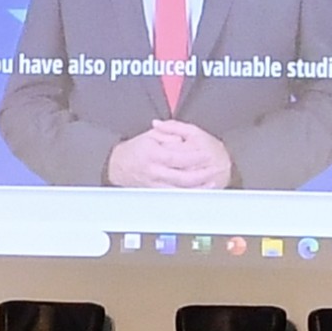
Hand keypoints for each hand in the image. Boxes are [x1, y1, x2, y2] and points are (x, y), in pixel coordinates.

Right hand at [106, 121, 232, 189]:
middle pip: (182, 176)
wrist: (116, 166)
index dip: (194, 157)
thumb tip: (182, 140)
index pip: (178, 157)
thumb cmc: (134, 150)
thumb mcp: (150, 136)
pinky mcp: (156, 193)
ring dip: (198, 187)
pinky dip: (188, 194)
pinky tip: (199, 192)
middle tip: (215, 169)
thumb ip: (168, 135)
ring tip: (212, 182)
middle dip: (201, 175)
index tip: (207, 154)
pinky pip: (175, 195)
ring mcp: (155, 184)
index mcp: (153, 155)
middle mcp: (154, 171)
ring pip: (180, 189)